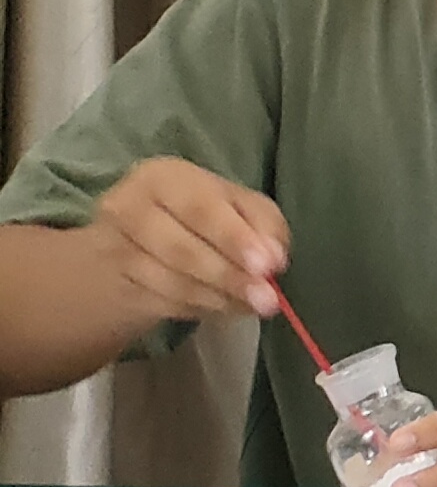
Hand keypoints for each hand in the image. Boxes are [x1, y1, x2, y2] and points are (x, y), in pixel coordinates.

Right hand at [88, 157, 289, 328]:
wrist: (131, 243)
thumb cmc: (197, 216)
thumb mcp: (237, 205)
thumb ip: (262, 223)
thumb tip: (274, 257)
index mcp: (162, 177)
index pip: (200, 208)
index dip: (234, 239)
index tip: (267, 266)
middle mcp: (127, 208)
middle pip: (181, 250)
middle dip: (229, 277)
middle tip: (266, 298)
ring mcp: (113, 249)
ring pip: (171, 282)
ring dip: (218, 298)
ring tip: (252, 304)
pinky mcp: (112, 285)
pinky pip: (161, 303)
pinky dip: (198, 309)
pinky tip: (223, 307)